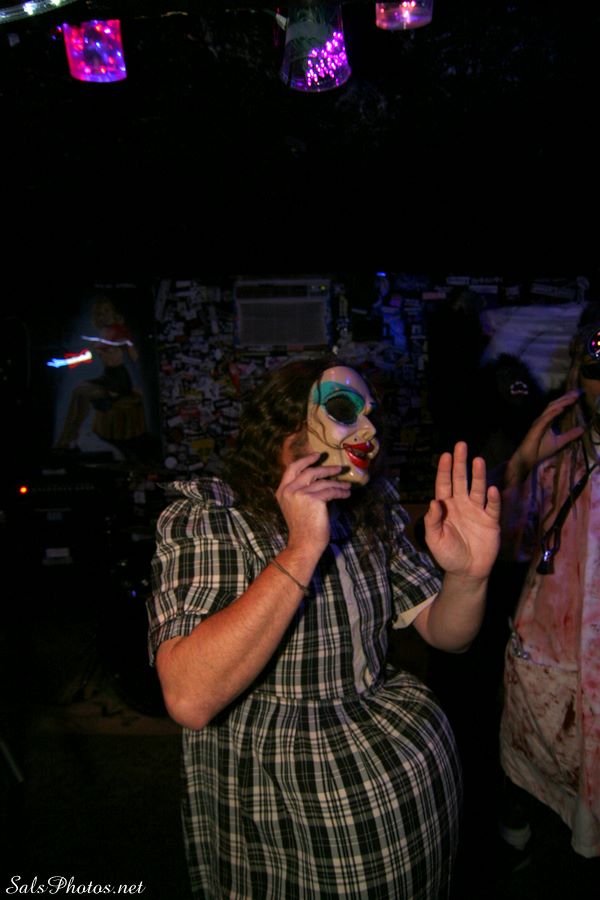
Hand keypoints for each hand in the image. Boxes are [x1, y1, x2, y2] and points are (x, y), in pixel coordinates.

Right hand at [275, 452, 351, 554]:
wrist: (304, 544)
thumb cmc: (302, 528)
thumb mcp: (296, 505)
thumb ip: (302, 491)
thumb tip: (322, 478)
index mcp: (282, 491)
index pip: (292, 468)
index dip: (305, 460)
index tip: (317, 456)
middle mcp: (289, 490)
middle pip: (310, 471)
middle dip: (326, 469)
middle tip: (338, 468)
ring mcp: (300, 494)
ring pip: (323, 482)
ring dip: (338, 483)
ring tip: (347, 486)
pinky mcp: (313, 499)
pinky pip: (331, 491)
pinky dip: (340, 492)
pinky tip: (346, 494)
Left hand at [424, 442, 500, 579]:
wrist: (467, 572)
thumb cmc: (448, 554)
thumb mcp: (434, 539)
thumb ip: (432, 521)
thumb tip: (434, 501)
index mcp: (446, 507)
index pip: (444, 484)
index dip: (445, 470)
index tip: (446, 455)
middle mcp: (462, 504)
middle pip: (461, 480)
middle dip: (460, 464)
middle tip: (461, 445)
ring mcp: (477, 511)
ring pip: (478, 489)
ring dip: (478, 475)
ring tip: (478, 460)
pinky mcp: (491, 521)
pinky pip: (492, 507)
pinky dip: (492, 498)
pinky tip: (491, 488)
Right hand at [506, 390, 583, 484]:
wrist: (527, 459)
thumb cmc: (540, 450)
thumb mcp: (559, 442)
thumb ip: (570, 435)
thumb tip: (582, 429)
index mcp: (547, 421)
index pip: (557, 407)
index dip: (566, 400)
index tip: (577, 395)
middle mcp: (542, 419)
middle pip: (554, 405)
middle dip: (565, 398)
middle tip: (577, 393)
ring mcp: (538, 423)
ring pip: (550, 409)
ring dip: (561, 403)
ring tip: (572, 398)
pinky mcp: (535, 429)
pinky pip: (545, 419)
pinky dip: (553, 413)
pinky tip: (561, 409)